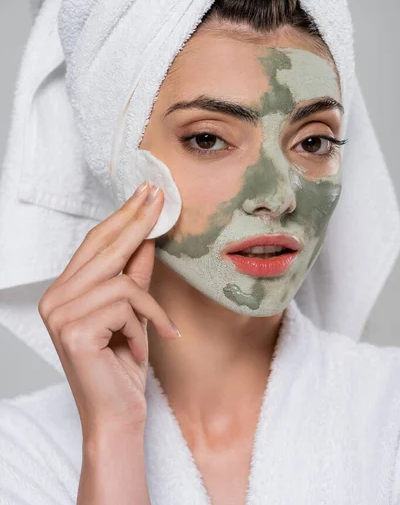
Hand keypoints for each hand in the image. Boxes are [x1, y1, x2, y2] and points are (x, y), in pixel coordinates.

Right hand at [38, 182, 180, 438]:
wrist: (118, 417)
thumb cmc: (123, 367)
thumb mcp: (133, 313)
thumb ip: (135, 275)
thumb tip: (147, 237)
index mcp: (64, 292)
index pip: (94, 243)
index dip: (122, 216)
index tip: (146, 194)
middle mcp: (54, 299)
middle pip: (104, 248)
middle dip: (138, 221)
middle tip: (160, 195)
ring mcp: (59, 314)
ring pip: (122, 280)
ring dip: (148, 310)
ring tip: (155, 334)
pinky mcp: (73, 330)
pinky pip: (127, 305)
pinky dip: (144, 328)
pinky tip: (138, 352)